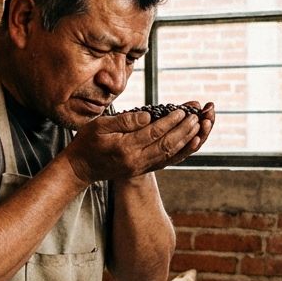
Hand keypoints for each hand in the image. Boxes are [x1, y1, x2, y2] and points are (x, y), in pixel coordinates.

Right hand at [60, 102, 214, 182]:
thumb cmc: (88, 142)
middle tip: (197, 116)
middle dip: (184, 129)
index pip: (154, 133)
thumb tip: (148, 116)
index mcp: (125, 148)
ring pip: (170, 154)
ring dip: (187, 140)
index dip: (170, 121)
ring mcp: (140, 167)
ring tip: (200, 126)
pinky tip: (191, 142)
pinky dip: (181, 153)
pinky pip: (167, 162)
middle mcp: (136, 161)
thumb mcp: (100, 125)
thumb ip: (124, 121)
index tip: (182, 110)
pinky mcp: (142, 170)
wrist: (81, 168)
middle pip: (167, 145)